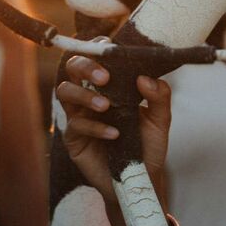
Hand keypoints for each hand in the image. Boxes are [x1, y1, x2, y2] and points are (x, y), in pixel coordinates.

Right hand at [56, 55, 172, 204]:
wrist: (142, 178)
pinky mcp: (74, 138)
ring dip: (84, 95)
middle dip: (85, 66)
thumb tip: (144, 77)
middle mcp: (91, 94)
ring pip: (64, 92)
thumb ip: (159, 96)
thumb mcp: (160, 119)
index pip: (96, 57)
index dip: (97, 47)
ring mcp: (79, 115)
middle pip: (72, 67)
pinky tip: (114, 134)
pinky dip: (96, 127)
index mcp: (111, 84)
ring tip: (106, 106)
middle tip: (104, 78)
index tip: (108, 47)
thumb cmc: (148, 144)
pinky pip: (76, 125)